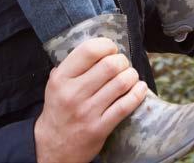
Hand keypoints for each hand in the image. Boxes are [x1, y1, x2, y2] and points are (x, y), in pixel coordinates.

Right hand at [34, 37, 146, 162]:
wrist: (53, 147)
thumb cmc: (59, 109)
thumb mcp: (55, 84)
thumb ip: (72, 65)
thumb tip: (99, 46)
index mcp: (61, 78)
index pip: (89, 50)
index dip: (107, 45)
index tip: (111, 49)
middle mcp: (73, 93)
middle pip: (110, 65)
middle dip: (122, 61)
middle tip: (123, 64)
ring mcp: (87, 112)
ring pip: (121, 83)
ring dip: (132, 76)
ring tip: (131, 76)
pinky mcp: (100, 128)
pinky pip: (125, 106)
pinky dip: (138, 93)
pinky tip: (140, 88)